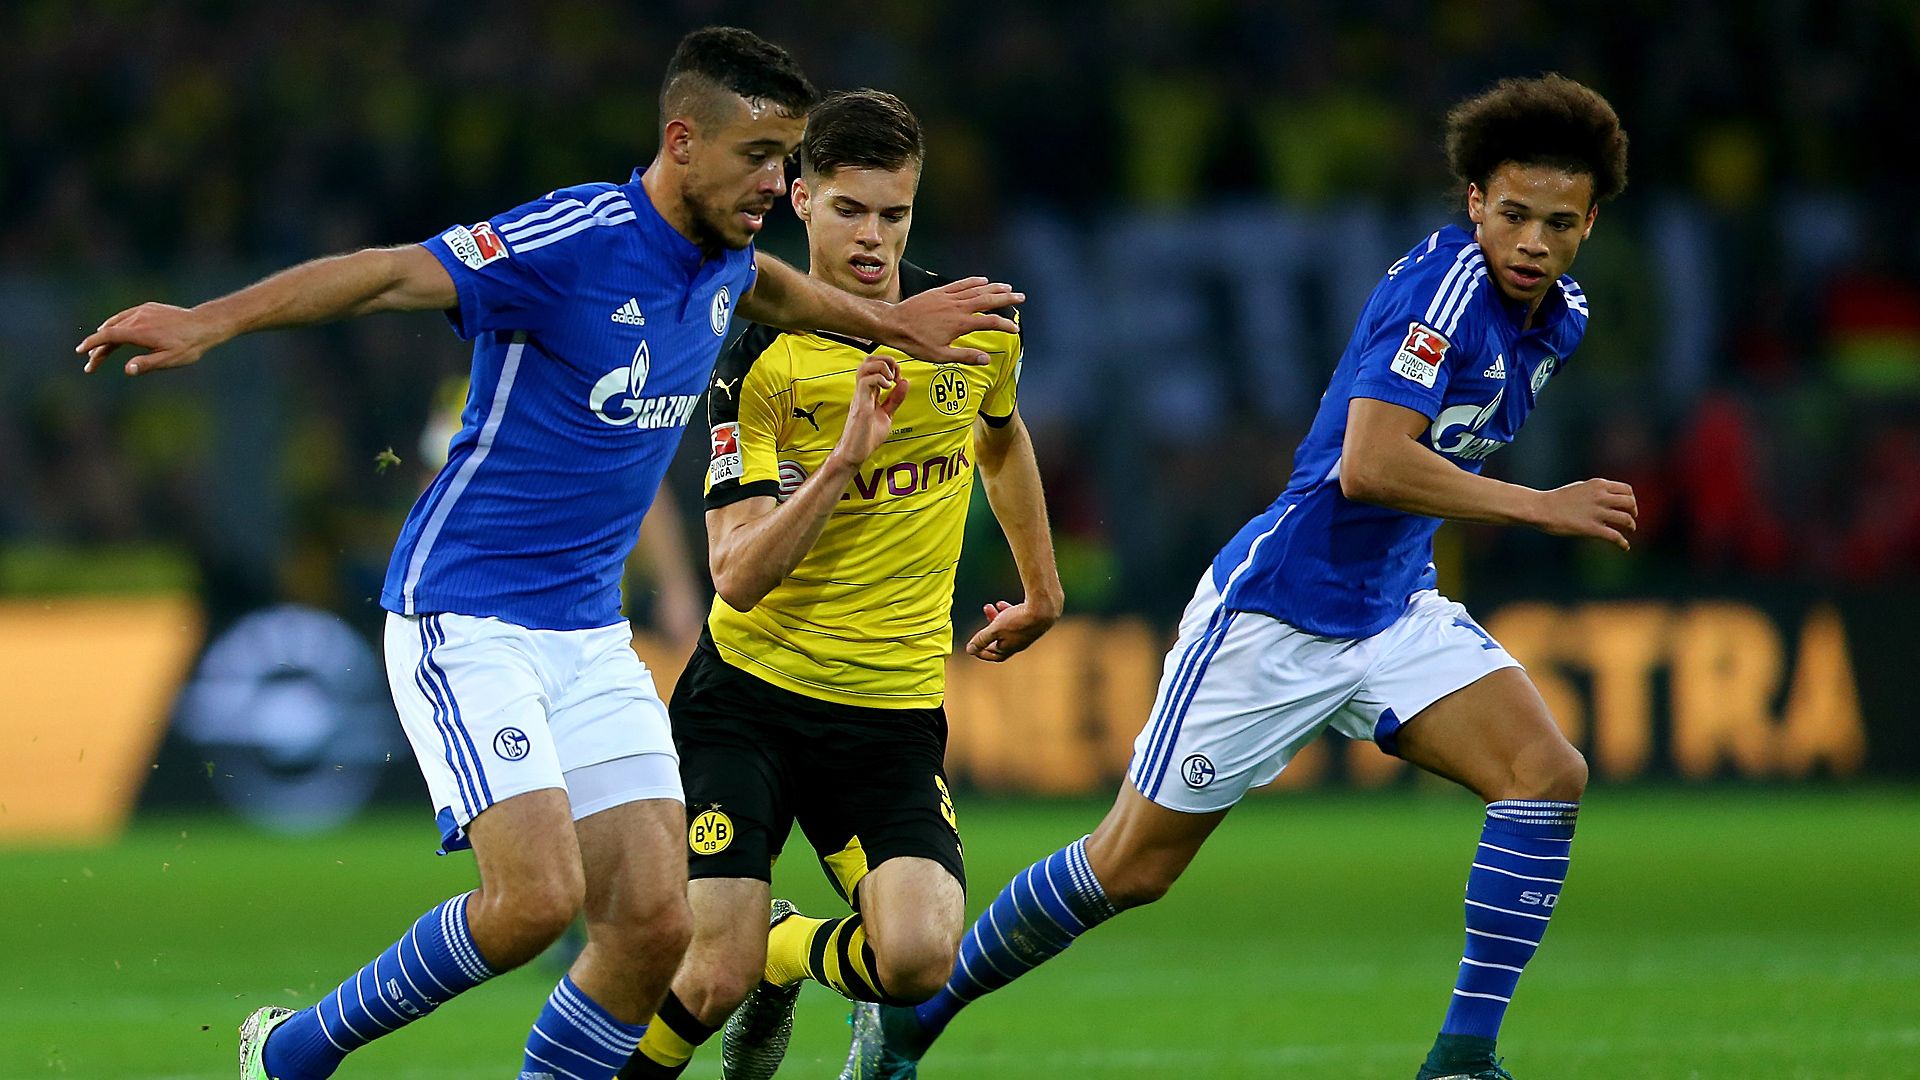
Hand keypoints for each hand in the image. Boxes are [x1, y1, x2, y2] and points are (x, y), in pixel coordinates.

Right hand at [76, 303, 224, 374]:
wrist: (205, 324)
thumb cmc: (189, 346)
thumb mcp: (170, 359)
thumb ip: (148, 364)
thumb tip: (128, 370)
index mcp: (139, 331)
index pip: (107, 336)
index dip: (92, 344)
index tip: (80, 351)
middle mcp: (137, 318)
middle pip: (109, 332)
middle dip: (97, 348)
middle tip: (90, 364)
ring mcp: (143, 310)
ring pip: (116, 323)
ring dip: (105, 336)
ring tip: (99, 352)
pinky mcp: (149, 307)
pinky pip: (126, 316)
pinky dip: (116, 325)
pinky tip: (115, 333)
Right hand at [832, 356, 908, 465]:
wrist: (855, 453)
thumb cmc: (866, 437)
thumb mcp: (887, 415)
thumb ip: (894, 399)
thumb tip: (905, 382)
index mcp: (868, 392)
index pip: (873, 365)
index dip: (889, 365)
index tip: (898, 377)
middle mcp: (862, 391)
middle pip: (868, 360)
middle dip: (885, 360)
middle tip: (895, 374)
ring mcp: (860, 396)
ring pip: (865, 366)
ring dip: (882, 367)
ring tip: (891, 380)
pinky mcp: (860, 405)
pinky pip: (865, 381)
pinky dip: (879, 378)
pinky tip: (887, 387)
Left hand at [881, 277, 1021, 365]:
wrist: (893, 324)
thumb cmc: (915, 342)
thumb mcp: (940, 355)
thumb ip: (965, 356)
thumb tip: (986, 359)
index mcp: (960, 324)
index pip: (989, 323)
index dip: (1004, 326)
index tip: (1014, 330)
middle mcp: (957, 307)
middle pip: (988, 300)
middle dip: (1006, 299)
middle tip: (1021, 297)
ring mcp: (948, 297)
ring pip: (977, 290)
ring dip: (994, 288)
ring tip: (1007, 288)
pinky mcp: (939, 292)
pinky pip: (960, 284)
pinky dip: (974, 281)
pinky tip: (983, 280)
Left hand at [965, 597, 1059, 662]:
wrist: (1043, 609)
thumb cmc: (1018, 621)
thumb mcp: (995, 630)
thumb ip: (982, 639)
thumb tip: (970, 650)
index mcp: (1010, 648)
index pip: (994, 656)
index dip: (982, 652)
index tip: (973, 647)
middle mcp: (1019, 642)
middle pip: (999, 640)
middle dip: (987, 631)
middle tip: (979, 626)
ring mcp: (1026, 632)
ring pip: (1006, 628)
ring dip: (995, 618)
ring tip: (989, 606)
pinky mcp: (1031, 621)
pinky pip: (1016, 619)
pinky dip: (1007, 613)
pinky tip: (1001, 603)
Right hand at [1534, 478, 1637, 550]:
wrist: (1542, 508)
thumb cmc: (1557, 499)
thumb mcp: (1580, 487)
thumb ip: (1596, 490)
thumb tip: (1607, 497)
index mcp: (1598, 485)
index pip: (1626, 490)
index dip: (1631, 499)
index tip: (1629, 507)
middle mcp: (1601, 497)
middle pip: (1630, 503)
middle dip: (1634, 511)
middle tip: (1631, 519)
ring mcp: (1598, 513)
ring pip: (1626, 519)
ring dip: (1631, 526)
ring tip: (1629, 530)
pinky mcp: (1592, 528)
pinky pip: (1615, 537)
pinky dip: (1623, 543)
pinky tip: (1625, 547)